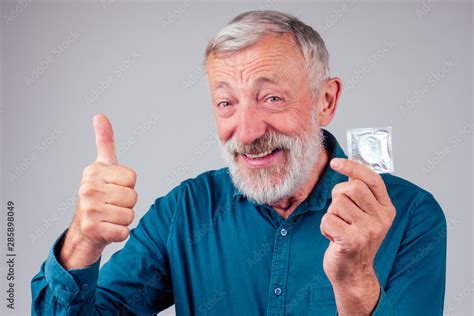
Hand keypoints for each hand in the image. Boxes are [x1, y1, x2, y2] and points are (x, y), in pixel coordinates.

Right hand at [59, 114, 137, 268]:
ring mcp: (88, 209)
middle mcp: (87, 188)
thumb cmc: (98, 195)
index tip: (113, 188)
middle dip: (126, 204)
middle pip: (132, 196)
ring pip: (130, 214)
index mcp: (93, 171)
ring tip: (109, 217)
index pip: (132, 178)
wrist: (83, 230)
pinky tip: (107, 230)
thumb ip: (105, 142)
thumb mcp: (102, 167)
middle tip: (111, 206)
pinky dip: (120, 234)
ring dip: (124, 219)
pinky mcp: (92, 229)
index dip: (128, 186)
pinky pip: (124, 231)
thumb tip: (100, 115)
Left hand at [320, 158, 395, 313]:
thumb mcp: (365, 215)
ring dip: (331, 214)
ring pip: (337, 203)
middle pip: (352, 188)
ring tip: (338, 228)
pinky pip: (327, 219)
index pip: (373, 179)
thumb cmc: (355, 240)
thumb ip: (361, 192)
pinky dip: (324, 227)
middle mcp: (381, 219)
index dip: (353, 167)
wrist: (353, 274)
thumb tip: (352, 166)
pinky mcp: (352, 241)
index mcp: (387, 209)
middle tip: (339, 212)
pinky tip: (333, 238)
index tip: (335, 162)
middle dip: (338, 196)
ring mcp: (368, 230)